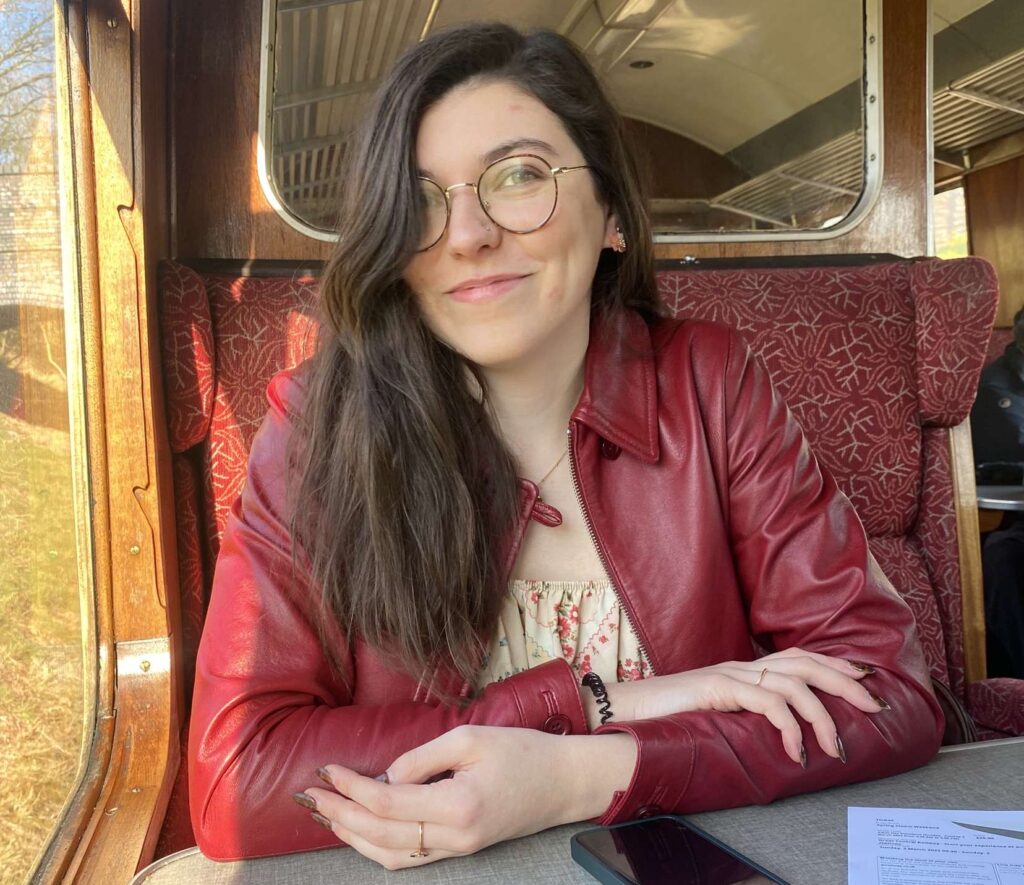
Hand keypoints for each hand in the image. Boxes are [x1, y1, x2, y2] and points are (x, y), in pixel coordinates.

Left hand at [302, 724, 636, 869]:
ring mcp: (457, 850)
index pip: (386, 802)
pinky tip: (360, 830)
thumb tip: (385, 775)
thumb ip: (422, 757)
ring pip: (389, 855)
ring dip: (352, 835)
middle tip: (309, 795)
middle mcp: (454, 837)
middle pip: (380, 834)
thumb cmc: (523, 752)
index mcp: (456, 806)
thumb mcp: (471, 738)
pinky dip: (376, 847)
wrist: (563, 783)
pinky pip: (409, 858)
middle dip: (339, 814)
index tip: (327, 769)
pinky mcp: (460, 850)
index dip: (351, 787)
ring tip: (325, 813)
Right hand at [592, 648, 886, 764]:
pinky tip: (796, 751)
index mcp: (744, 669)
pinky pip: (766, 703)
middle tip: (875, 706)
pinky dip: (789, 727)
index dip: (836, 665)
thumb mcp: (716, 714)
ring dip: (822, 716)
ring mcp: (730, 675)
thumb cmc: (669, 716)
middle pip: (806, 662)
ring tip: (836, 747)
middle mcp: (741, 665)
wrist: (627, 710)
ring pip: (793, 684)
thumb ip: (744, 714)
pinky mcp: (718, 689)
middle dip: (846, 682)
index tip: (868, 680)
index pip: (799, 657)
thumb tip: (779, 734)